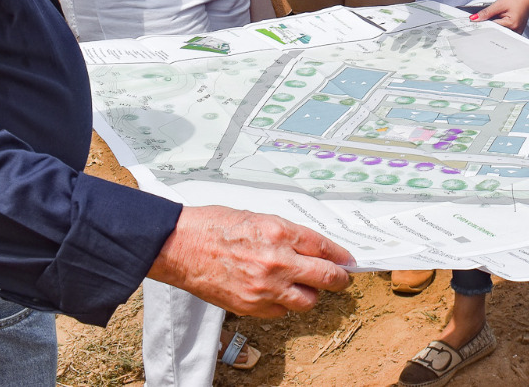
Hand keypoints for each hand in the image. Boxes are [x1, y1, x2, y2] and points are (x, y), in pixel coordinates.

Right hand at [148, 205, 351, 317]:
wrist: (181, 246)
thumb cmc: (215, 226)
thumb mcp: (259, 217)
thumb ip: (287, 235)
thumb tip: (311, 248)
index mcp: (280, 233)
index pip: (324, 247)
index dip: (340, 256)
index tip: (347, 261)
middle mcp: (277, 262)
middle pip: (325, 277)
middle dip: (339, 280)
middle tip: (342, 279)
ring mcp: (265, 287)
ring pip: (307, 301)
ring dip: (310, 294)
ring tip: (304, 286)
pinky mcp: (251, 306)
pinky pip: (281, 312)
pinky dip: (284, 304)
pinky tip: (277, 293)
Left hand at [471, 0, 528, 32]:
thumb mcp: (500, 3)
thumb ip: (487, 12)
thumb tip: (475, 18)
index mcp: (511, 25)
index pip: (491, 28)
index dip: (482, 24)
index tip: (474, 22)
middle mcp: (514, 31)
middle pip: (495, 32)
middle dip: (487, 26)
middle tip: (481, 20)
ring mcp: (516, 33)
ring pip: (499, 33)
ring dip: (493, 26)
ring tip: (494, 18)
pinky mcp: (515, 32)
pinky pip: (503, 32)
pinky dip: (498, 27)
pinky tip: (498, 20)